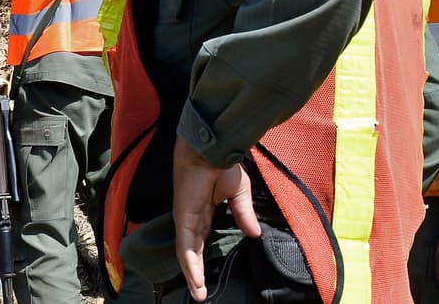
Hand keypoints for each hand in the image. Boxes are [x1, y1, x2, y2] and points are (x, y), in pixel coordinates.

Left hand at [172, 137, 259, 301]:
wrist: (213, 150)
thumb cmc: (223, 166)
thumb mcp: (239, 194)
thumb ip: (243, 215)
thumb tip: (255, 235)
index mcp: (203, 212)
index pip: (200, 241)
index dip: (201, 259)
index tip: (205, 276)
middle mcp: (192, 218)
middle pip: (192, 251)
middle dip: (195, 273)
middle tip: (200, 294)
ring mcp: (186, 218)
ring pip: (187, 253)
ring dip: (192, 274)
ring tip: (199, 294)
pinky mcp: (184, 217)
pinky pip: (186, 245)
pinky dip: (190, 263)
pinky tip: (194, 279)